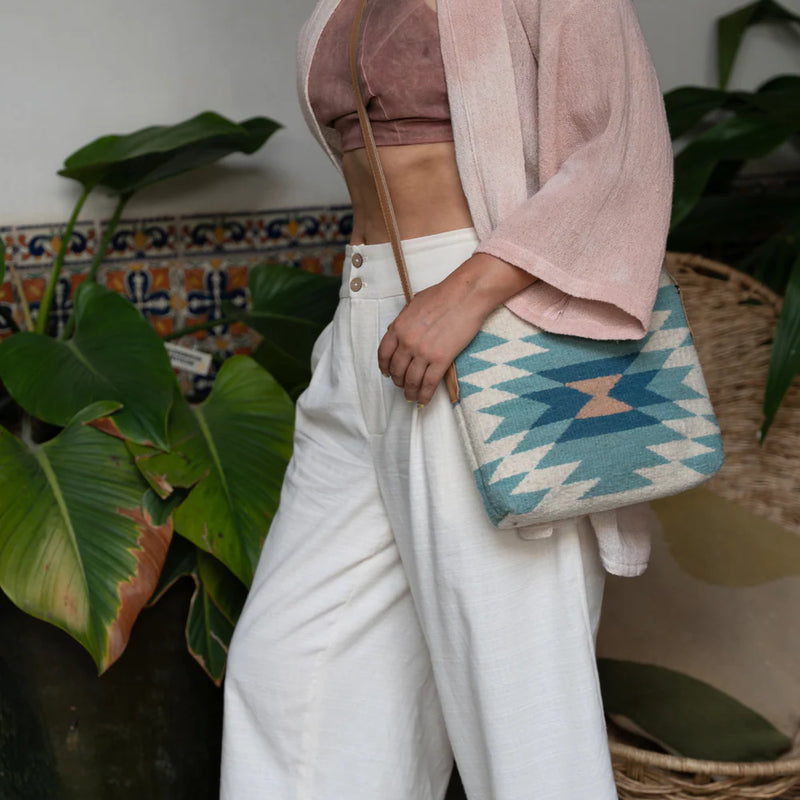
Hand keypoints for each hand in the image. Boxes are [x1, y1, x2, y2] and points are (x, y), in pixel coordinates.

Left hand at [377, 252, 535, 404]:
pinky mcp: (441, 360)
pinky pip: (429, 383)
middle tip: (402, 385)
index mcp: (398, 327)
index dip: (385, 367)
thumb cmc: (443, 294)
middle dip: (398, 381)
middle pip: (397, 370)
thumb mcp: (414, 303)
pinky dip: (425, 395)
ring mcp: (423, 352)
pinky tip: (423, 401)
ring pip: (411, 380)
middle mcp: (407, 342)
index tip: (387, 373)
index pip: (384, 354)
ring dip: (410, 391)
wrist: (465, 295)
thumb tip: (401, 331)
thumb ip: (405, 320)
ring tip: (411, 397)